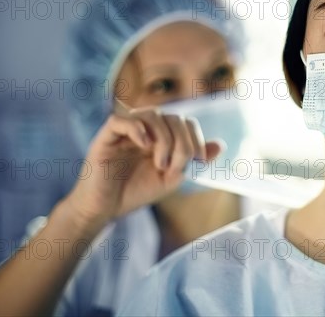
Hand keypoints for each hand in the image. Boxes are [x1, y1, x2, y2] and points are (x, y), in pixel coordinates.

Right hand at [64, 107, 222, 230]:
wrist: (104, 209)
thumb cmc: (135, 192)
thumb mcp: (172, 178)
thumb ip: (192, 160)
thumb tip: (220, 145)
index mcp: (160, 135)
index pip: (184, 122)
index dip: (196, 137)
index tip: (198, 160)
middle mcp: (145, 128)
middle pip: (173, 117)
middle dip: (182, 142)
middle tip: (176, 166)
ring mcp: (126, 129)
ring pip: (152, 114)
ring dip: (164, 139)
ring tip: (160, 164)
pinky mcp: (107, 135)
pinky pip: (123, 119)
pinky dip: (139, 129)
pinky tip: (145, 146)